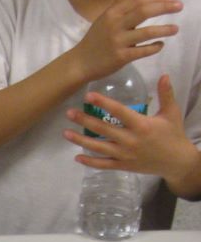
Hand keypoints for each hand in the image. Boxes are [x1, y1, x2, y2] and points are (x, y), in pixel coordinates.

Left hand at [64, 75, 199, 188]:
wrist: (176, 161)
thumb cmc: (173, 134)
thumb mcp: (172, 113)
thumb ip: (166, 94)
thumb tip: (164, 75)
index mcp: (141, 125)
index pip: (119, 112)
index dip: (103, 103)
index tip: (88, 96)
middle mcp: (130, 140)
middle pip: (103, 129)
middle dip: (84, 121)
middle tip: (69, 113)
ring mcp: (124, 154)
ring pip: (99, 147)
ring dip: (80, 140)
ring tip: (65, 133)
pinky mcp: (122, 165)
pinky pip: (103, 165)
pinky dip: (90, 162)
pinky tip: (77, 157)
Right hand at [70, 0, 181, 82]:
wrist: (79, 63)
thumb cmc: (94, 40)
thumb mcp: (104, 18)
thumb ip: (121, 3)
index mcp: (112, 14)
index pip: (139, 1)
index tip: (172, 0)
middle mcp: (115, 25)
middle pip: (144, 11)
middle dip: (165, 7)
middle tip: (179, 7)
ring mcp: (118, 41)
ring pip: (146, 32)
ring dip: (164, 29)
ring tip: (175, 29)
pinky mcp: (120, 57)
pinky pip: (142, 51)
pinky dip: (154, 47)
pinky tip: (160, 45)